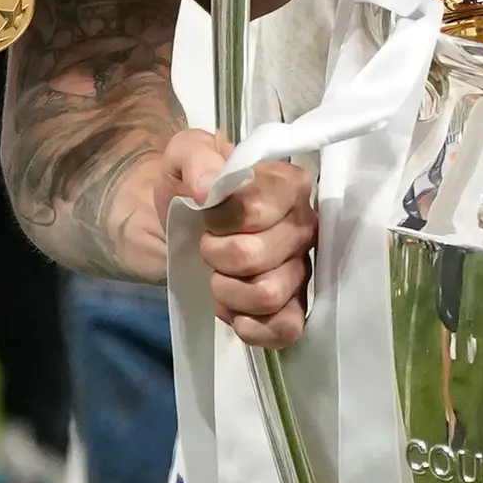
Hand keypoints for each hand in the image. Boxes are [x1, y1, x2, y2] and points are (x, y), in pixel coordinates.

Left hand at [165, 126, 318, 347]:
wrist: (176, 223)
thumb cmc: (190, 185)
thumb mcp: (183, 154)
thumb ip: (196, 158)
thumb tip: (208, 187)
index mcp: (289, 184)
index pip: (254, 211)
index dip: (218, 220)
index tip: (206, 213)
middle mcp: (306, 226)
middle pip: (256, 256)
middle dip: (216, 256)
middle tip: (208, 246)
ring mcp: (303, 270)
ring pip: (268, 295)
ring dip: (228, 290)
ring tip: (218, 277)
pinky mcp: (292, 307)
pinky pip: (286, 329)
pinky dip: (252, 327)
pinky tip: (234, 312)